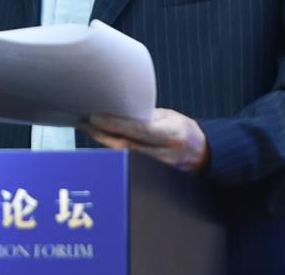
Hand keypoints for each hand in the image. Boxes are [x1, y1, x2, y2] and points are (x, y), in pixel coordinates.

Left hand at [78, 108, 208, 172]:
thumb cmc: (182, 130)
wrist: (201, 154)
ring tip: (87, 127)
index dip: (115, 124)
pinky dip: (111, 149)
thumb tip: (118, 109)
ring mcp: (158, 167)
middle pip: (126, 145)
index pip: (139, 129)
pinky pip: (127, 160)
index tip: (95, 116)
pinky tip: (100, 139)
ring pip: (123, 155)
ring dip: (103, 141)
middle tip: (84, 121)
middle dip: (102, 133)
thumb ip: (146, 116)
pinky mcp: (151, 174)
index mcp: (173, 134)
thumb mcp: (169, 117)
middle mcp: (166, 153)